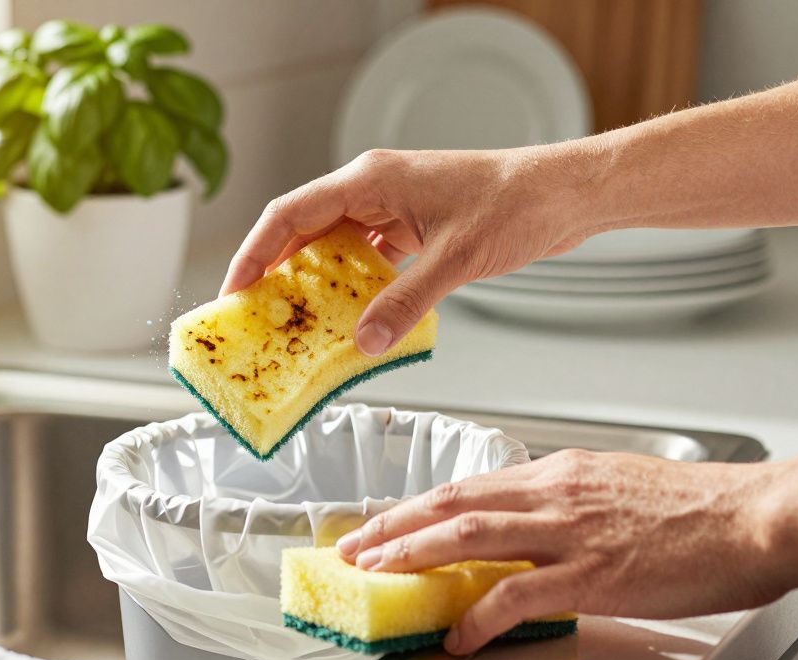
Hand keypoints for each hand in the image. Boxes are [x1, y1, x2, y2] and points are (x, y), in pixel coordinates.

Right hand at [219, 147, 598, 354]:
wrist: (564, 193)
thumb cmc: (516, 204)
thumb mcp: (456, 259)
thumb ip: (407, 302)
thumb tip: (366, 341)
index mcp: (371, 179)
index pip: (290, 214)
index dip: (254, 253)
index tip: (234, 291)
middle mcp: (374, 188)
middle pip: (303, 229)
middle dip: (275, 273)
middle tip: (255, 316)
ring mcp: (394, 206)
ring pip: (333, 245)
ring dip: (314, 282)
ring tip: (294, 323)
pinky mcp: (413, 226)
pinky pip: (366, 257)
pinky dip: (352, 286)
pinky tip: (347, 316)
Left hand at [334, 450, 788, 654]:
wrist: (757, 517)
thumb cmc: (701, 507)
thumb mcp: (619, 487)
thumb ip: (569, 502)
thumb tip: (533, 525)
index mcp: (561, 472)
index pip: (470, 487)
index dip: (420, 507)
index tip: (388, 523)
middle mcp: (554, 493)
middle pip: (452, 504)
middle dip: (394, 526)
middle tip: (355, 546)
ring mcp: (569, 533)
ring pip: (467, 537)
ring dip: (412, 555)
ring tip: (377, 575)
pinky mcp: (591, 574)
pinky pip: (516, 596)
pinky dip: (478, 616)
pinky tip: (458, 634)